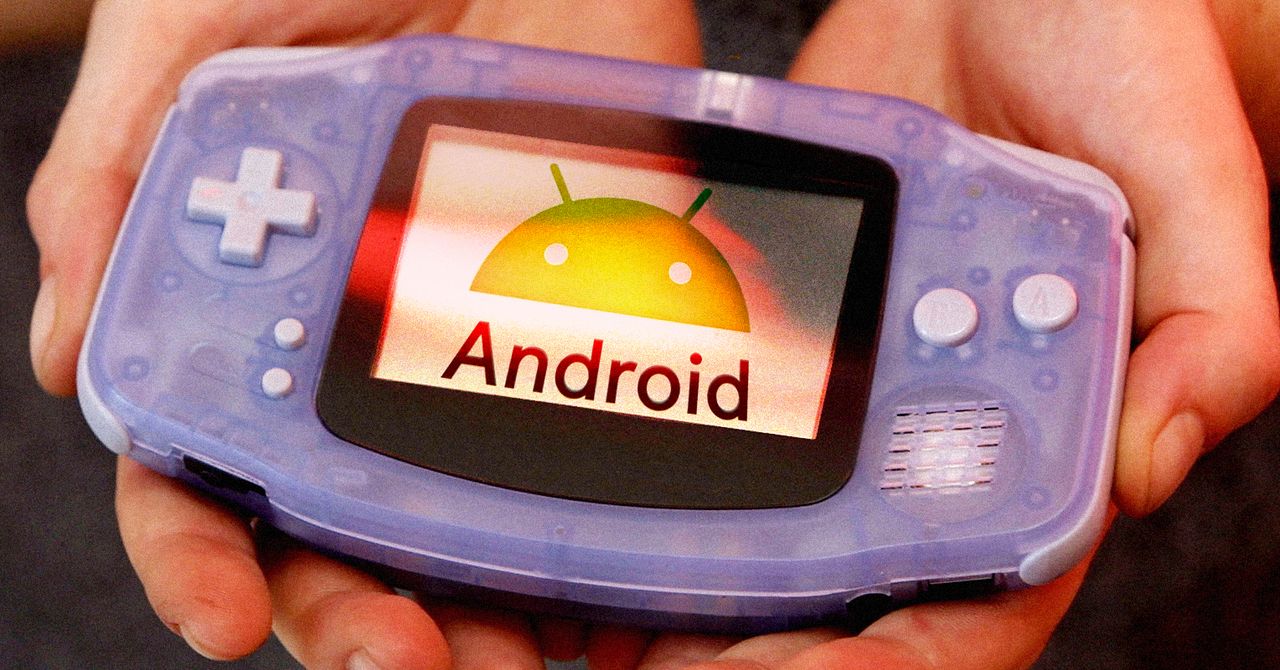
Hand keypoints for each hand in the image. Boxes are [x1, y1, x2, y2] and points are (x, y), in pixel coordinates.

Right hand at [26, 0, 699, 664]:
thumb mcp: (184, 40)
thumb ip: (117, 183)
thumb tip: (69, 360)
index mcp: (252, 304)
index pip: (203, 472)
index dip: (200, 557)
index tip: (224, 615)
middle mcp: (366, 340)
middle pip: (347, 524)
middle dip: (360, 612)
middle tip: (401, 662)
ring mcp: (484, 328)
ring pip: (478, 509)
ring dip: (488, 604)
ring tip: (511, 659)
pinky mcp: (595, 297)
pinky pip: (607, 427)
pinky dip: (612, 516)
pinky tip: (617, 578)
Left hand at [604, 1, 1277, 667]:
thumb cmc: (1124, 67)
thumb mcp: (1200, 182)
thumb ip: (1213, 325)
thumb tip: (1147, 464)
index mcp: (1051, 422)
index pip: (976, 589)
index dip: (879, 662)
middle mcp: (948, 415)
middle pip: (853, 574)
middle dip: (754, 643)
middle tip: (643, 665)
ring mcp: (865, 367)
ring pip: (782, 503)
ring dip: (699, 573)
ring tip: (599, 615)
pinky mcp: (800, 308)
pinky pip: (739, 396)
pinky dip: (678, 454)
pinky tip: (598, 489)